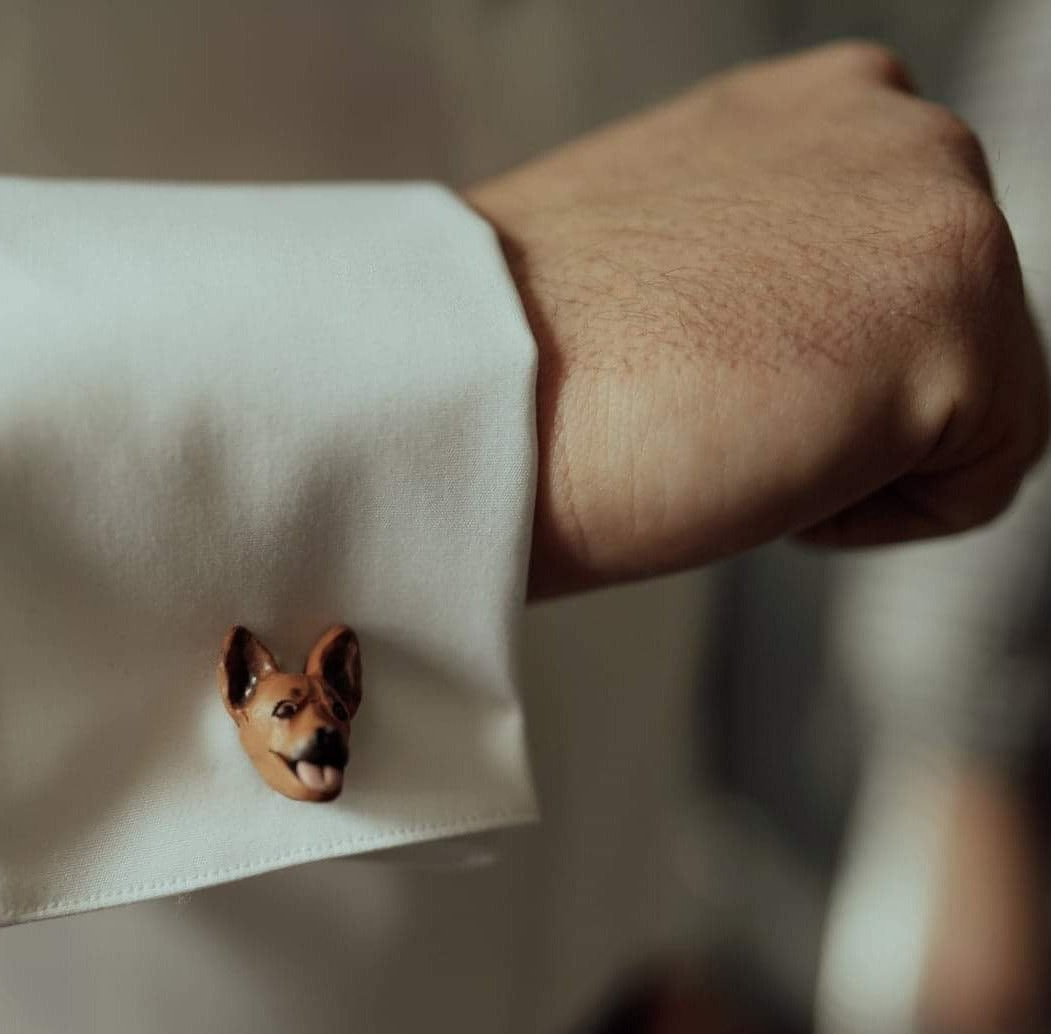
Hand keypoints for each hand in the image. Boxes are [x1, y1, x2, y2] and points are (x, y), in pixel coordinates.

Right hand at [466, 42, 1049, 597]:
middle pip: (951, 336)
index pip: (893, 275)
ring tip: (728, 437)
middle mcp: (900, 128)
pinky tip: (759, 475)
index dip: (813, 368)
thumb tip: (805, 338)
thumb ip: (768, 260)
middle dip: (852, 406)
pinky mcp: (960, 330)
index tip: (712, 390)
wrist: (469, 397)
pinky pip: (974, 483)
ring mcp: (942, 215)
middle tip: (712, 419)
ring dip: (859, 455)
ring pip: (974, 406)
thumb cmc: (526, 361)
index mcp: (817, 108)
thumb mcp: (668, 258)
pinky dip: (872, 516)